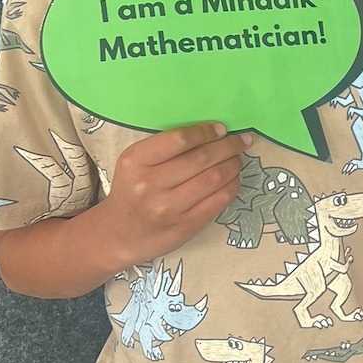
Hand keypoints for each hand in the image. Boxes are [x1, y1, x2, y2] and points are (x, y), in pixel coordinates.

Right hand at [95, 122, 250, 266]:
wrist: (121, 233)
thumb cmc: (132, 190)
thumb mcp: (136, 163)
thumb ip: (166, 148)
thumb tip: (212, 133)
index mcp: (136, 161)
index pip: (180, 140)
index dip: (206, 132)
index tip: (222, 129)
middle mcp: (151, 184)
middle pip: (201, 158)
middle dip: (228, 146)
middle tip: (241, 141)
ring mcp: (169, 207)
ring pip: (214, 178)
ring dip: (233, 165)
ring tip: (238, 159)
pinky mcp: (186, 225)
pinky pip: (218, 201)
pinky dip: (232, 186)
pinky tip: (234, 179)